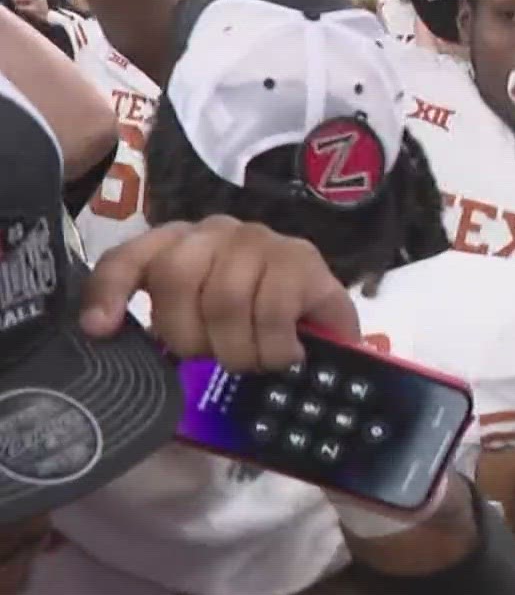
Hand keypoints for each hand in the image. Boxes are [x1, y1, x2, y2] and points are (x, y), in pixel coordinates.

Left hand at [81, 217, 360, 372]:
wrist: (333, 328)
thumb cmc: (258, 328)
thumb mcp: (201, 324)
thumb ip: (163, 321)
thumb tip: (107, 336)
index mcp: (180, 244)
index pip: (130, 256)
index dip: (110, 291)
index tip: (101, 330)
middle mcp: (216, 231)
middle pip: (175, 277)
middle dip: (189, 336)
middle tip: (214, 360)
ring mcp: (262, 241)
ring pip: (224, 298)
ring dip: (238, 349)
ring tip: (253, 363)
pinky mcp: (303, 259)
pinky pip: (272, 311)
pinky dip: (274, 347)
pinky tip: (286, 356)